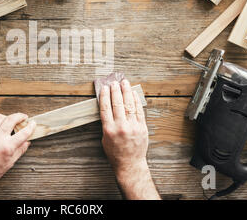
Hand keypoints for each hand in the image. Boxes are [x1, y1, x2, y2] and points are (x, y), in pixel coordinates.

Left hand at [0, 113, 35, 188]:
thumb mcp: (10, 162)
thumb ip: (20, 150)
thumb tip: (26, 143)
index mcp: (7, 147)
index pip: (23, 133)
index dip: (30, 127)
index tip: (33, 124)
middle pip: (11, 119)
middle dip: (20, 116)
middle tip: (23, 117)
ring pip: (0, 117)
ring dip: (8, 117)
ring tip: (11, 120)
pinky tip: (0, 125)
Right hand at [99, 79, 159, 199]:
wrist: (130, 164)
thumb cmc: (115, 152)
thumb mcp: (104, 138)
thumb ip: (106, 123)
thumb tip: (107, 108)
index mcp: (109, 129)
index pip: (105, 108)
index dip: (104, 96)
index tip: (104, 88)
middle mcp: (121, 127)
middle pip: (117, 103)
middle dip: (115, 90)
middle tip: (114, 82)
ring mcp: (132, 127)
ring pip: (129, 105)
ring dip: (126, 91)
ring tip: (124, 83)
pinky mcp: (142, 128)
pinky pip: (139, 111)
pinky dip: (136, 101)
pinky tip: (133, 94)